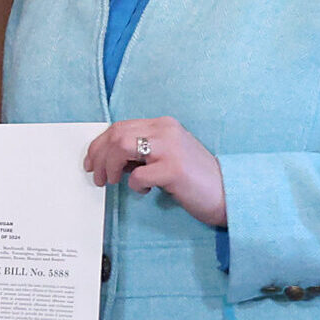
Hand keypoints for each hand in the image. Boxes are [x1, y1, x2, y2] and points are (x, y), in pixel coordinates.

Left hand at [84, 116, 225, 227]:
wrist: (229, 194)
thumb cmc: (194, 179)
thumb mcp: (165, 156)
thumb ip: (141, 152)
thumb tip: (109, 159)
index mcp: (163, 125)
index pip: (119, 126)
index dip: (99, 144)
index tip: (91, 162)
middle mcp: (166, 130)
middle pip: (116, 134)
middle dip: (99, 156)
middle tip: (97, 176)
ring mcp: (171, 148)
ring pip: (121, 145)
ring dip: (110, 166)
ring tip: (112, 181)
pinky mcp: (174, 169)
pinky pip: (139, 175)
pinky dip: (135, 185)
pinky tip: (145, 190)